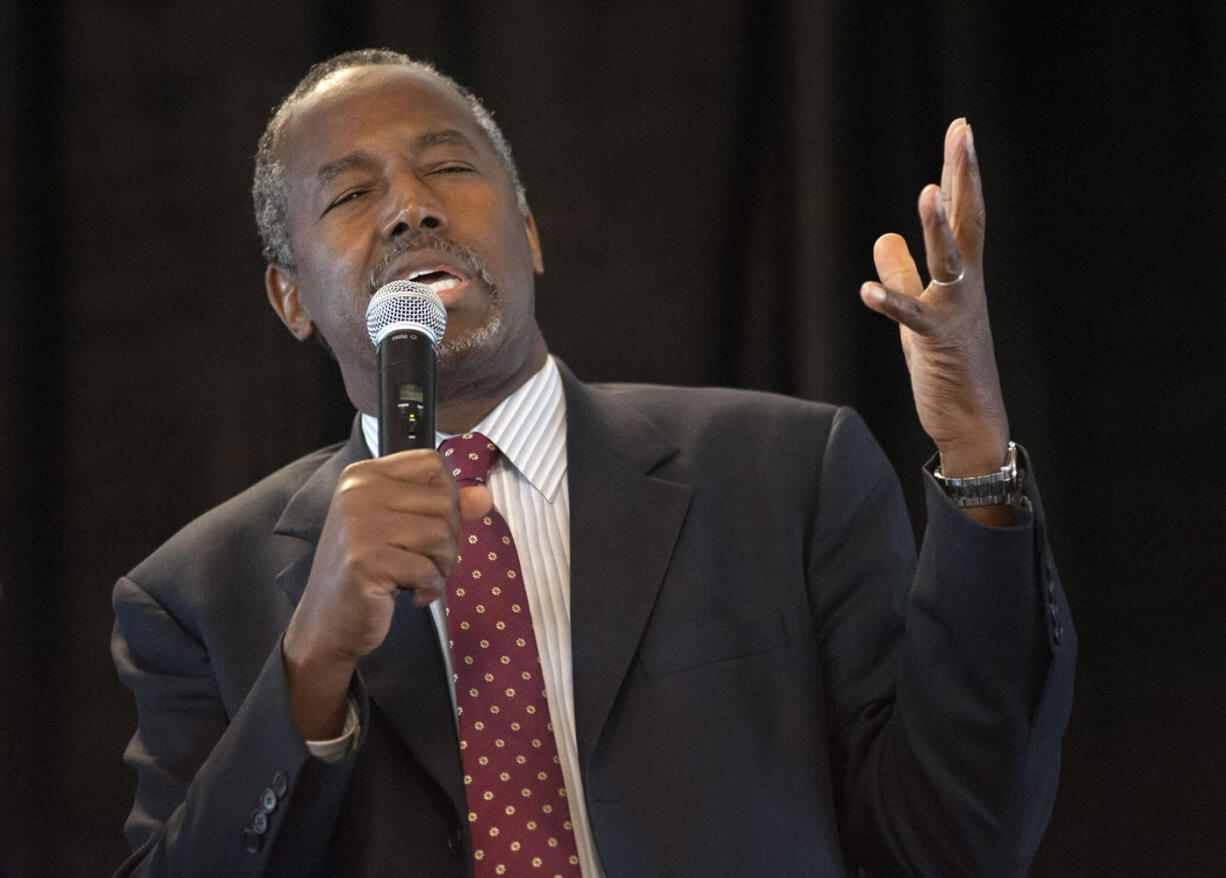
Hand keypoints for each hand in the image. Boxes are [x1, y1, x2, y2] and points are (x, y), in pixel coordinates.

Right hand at [282, 449, 492, 737]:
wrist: (327, 621)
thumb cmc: (368, 570)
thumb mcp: (403, 530)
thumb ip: (445, 509)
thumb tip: (485, 496)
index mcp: (363, 475)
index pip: (431, 463)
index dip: (447, 496)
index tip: (431, 525)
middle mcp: (358, 492)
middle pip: (443, 499)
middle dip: (449, 537)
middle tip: (426, 560)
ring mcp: (359, 526)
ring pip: (442, 534)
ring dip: (441, 566)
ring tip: (417, 577)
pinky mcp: (366, 562)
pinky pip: (429, 570)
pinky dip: (430, 589)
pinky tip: (410, 595)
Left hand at [860, 118, 1009, 481]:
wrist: (972, 420)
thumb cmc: (948, 366)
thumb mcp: (918, 313)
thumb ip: (902, 274)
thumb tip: (883, 238)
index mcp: (961, 276)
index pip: (963, 213)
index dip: (960, 172)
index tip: (961, 129)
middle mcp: (965, 287)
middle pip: (967, 221)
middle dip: (964, 176)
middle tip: (963, 132)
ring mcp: (955, 313)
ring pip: (949, 262)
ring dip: (937, 228)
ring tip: (926, 192)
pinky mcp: (937, 343)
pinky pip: (913, 319)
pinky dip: (891, 302)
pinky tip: (867, 290)